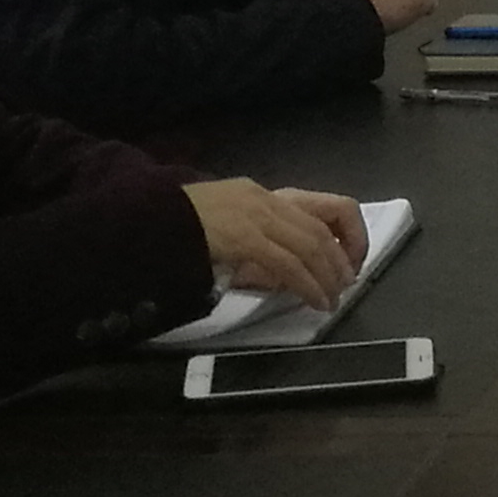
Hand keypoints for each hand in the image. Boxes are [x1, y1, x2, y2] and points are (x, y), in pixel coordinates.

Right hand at [186, 180, 366, 312]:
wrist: (146, 219)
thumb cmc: (181, 227)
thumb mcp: (228, 227)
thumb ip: (258, 242)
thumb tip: (286, 274)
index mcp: (265, 195)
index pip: (329, 206)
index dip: (351, 235)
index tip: (352, 260)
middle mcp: (266, 200)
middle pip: (322, 229)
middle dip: (341, 261)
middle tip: (345, 286)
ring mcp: (255, 217)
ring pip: (311, 246)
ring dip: (327, 278)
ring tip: (333, 300)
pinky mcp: (244, 237)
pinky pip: (288, 264)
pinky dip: (308, 285)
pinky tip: (315, 301)